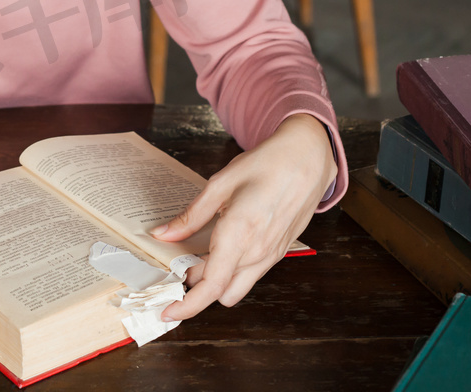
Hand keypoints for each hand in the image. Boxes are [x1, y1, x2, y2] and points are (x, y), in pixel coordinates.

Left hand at [152, 113, 335, 320]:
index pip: (210, 287)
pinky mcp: (279, 252)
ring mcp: (271, 255)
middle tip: (180, 264)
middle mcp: (256, 253)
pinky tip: (224, 245)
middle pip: (220, 293)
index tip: (167, 312)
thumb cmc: (266, 164)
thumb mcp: (220, 185)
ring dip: (216, 280)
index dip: (187, 306)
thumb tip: (163, 235)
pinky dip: (233, 270)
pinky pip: (251, 274)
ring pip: (236, 287)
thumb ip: (191, 216)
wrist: (308, 158)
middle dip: (197, 287)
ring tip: (201, 253)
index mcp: (238, 235)